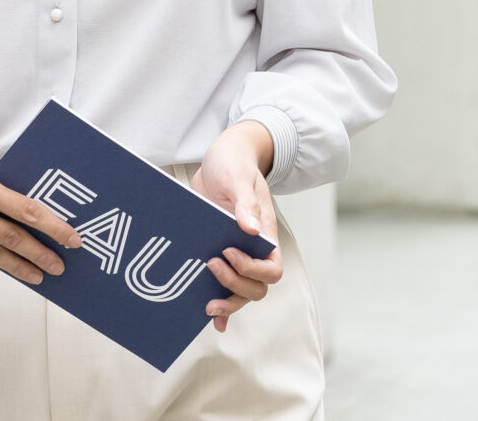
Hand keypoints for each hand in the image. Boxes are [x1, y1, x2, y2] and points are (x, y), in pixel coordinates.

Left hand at [190, 121, 282, 331]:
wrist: (222, 159)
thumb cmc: (234, 165)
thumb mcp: (238, 179)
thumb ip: (245, 203)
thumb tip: (249, 229)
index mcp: (264, 233)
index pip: (271, 269)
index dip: (251, 269)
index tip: (228, 252)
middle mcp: (253, 249)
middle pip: (257, 288)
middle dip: (235, 286)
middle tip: (211, 265)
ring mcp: (236, 255)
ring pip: (241, 293)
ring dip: (227, 303)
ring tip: (206, 305)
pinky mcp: (219, 256)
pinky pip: (224, 288)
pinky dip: (221, 308)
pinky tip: (211, 319)